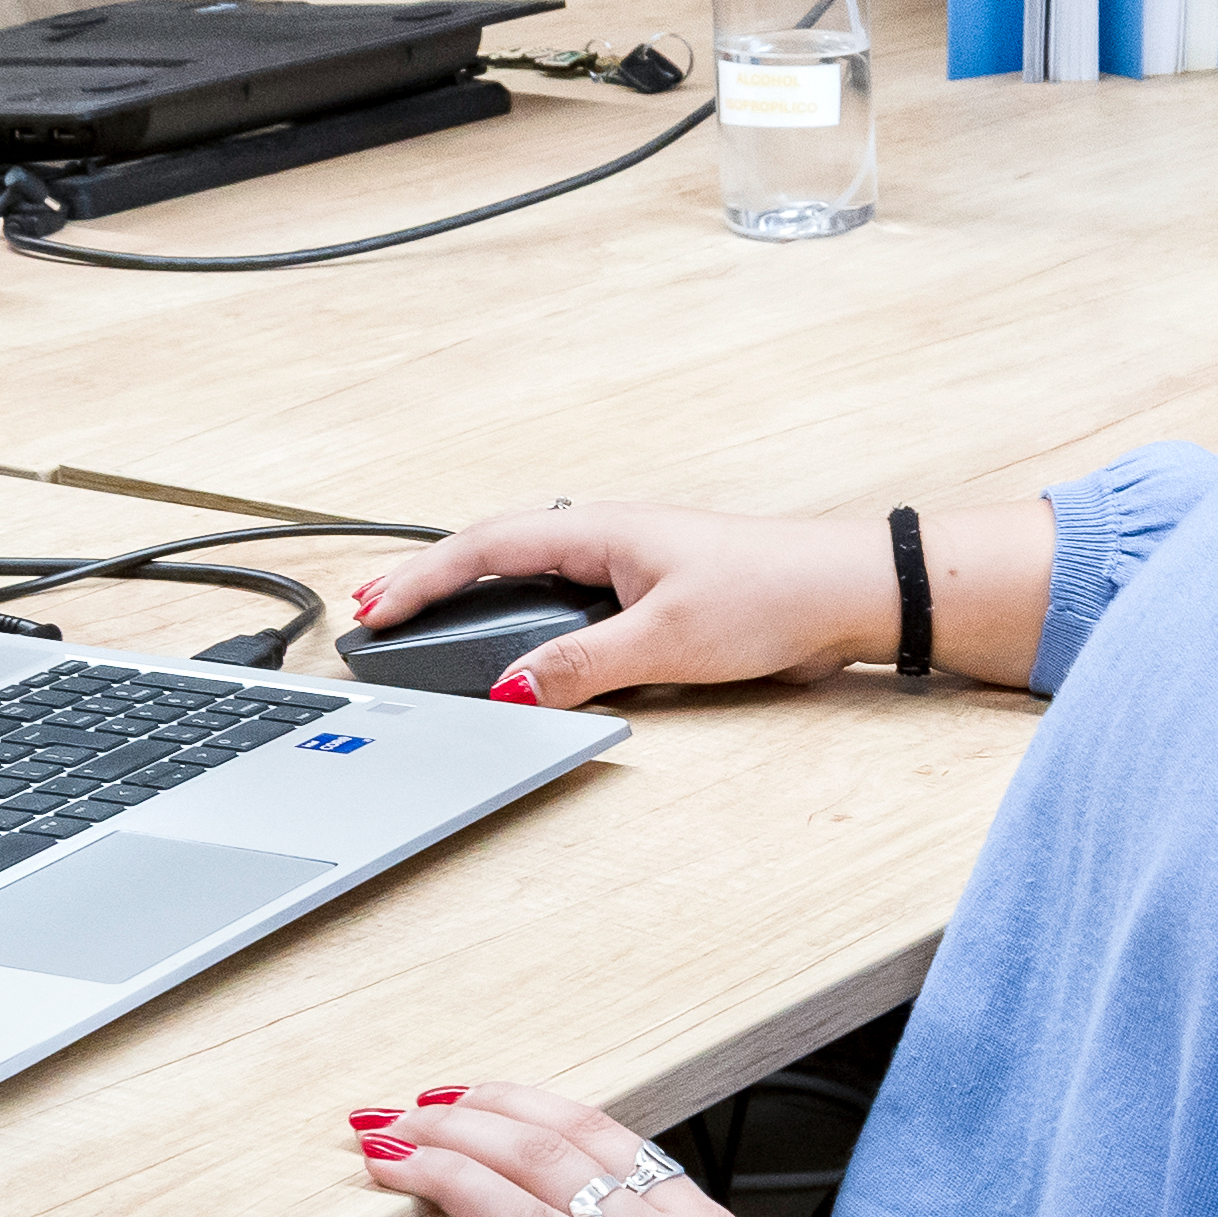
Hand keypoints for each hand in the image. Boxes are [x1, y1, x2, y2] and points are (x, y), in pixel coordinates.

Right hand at [342, 497, 1058, 707]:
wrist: (847, 591)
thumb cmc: (771, 593)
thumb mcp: (665, 640)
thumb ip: (582, 666)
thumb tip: (512, 687)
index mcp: (596, 529)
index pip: (483, 549)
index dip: (420, 582)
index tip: (371, 610)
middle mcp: (604, 535)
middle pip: (493, 552)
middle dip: (428, 581)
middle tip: (371, 609)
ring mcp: (626, 561)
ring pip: (526, 571)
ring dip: (469, 592)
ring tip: (419, 617)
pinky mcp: (649, 590)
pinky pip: (561, 594)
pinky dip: (516, 609)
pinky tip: (509, 631)